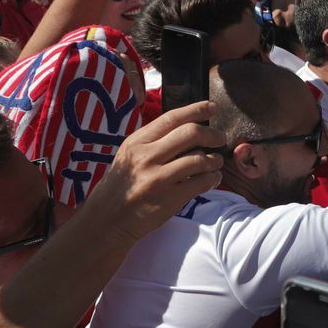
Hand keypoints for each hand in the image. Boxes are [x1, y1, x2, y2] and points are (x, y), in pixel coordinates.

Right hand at [78, 100, 223, 242]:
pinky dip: (212, 178)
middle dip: (212, 134)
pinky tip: (212, 178)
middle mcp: (147, 157)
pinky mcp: (169, 198)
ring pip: (199, 159)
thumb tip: (189, 128)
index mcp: (137, 142)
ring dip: (215, 159)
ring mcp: (158, 178)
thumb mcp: (130, 156)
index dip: (196, 110)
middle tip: (220, 139)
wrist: (107, 220)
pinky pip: (201, 182)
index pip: (171, 118)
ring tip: (216, 162)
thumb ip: (154, 141)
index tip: (212, 107)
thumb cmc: (121, 186)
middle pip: (191, 134)